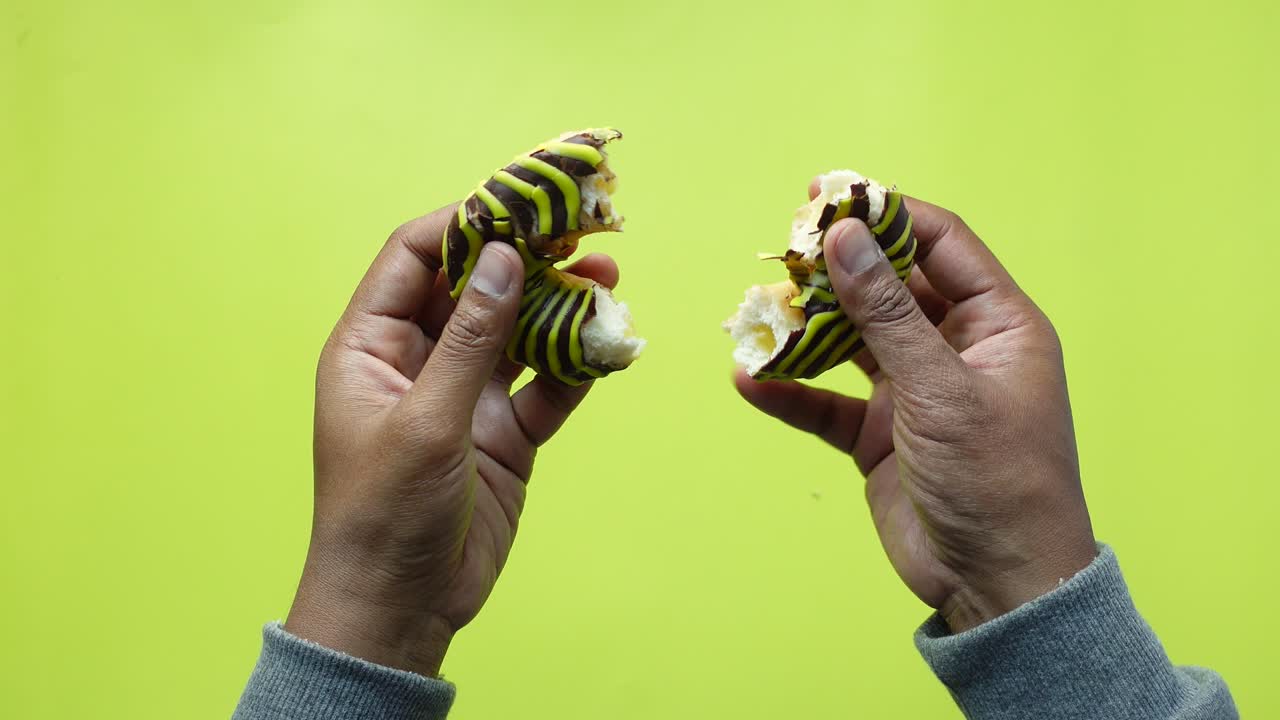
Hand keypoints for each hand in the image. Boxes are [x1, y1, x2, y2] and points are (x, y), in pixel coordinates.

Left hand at [285, 207, 618, 675]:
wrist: (401, 609)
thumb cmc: (385, 514)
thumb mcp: (427, 419)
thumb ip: (471, 338)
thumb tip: (505, 257)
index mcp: (372, 346)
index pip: (413, 257)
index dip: (464, 223)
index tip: (519, 200)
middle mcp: (420, 362)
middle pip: (476, 287)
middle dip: (527, 257)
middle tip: (582, 229)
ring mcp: (466, 397)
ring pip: (519, 332)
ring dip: (562, 305)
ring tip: (611, 278)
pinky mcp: (505, 434)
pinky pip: (547, 385)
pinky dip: (577, 364)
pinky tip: (611, 343)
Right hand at [736, 190, 1096, 631]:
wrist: (997, 585)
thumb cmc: (996, 480)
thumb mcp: (940, 389)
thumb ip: (888, 312)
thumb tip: (845, 237)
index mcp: (997, 326)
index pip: (941, 245)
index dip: (887, 215)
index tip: (829, 195)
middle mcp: (956, 350)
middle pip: (890, 287)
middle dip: (837, 268)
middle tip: (783, 244)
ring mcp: (916, 393)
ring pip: (853, 341)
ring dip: (808, 328)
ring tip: (758, 313)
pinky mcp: (881, 436)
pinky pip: (828, 402)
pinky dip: (793, 392)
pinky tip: (751, 381)